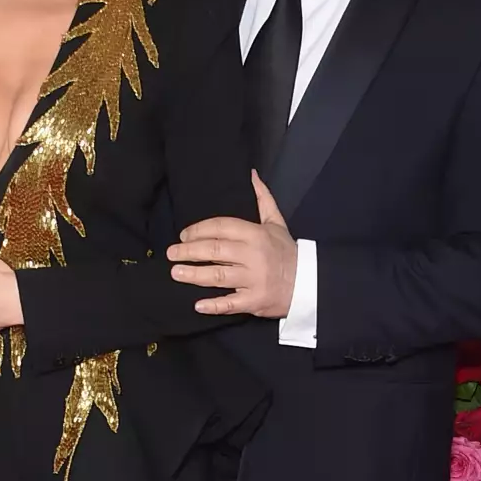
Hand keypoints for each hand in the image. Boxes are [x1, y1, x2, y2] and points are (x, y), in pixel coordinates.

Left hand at [167, 174, 297, 318]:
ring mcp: (254, 279)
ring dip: (194, 275)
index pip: (221, 227)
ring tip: (176, 273)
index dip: (199, 230)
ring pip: (218, 276)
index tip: (184, 235)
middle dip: (189, 251)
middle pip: (215, 250)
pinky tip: (198, 305)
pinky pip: (231, 303)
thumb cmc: (287, 252)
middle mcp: (253, 256)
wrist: (309, 282)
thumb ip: (263, 198)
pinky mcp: (255, 301)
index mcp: (256, 234)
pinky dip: (214, 305)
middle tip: (171, 253)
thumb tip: (252, 174)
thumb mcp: (277, 222)